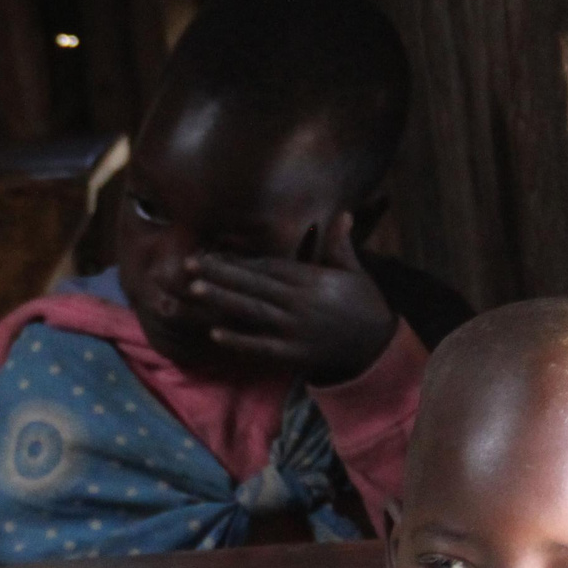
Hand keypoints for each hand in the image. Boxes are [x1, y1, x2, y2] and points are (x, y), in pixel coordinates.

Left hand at [184, 212, 397, 384]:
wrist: (376, 348)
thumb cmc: (363, 305)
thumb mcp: (354, 272)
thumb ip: (340, 245)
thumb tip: (342, 213)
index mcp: (312, 281)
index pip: (270, 266)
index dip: (241, 259)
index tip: (214, 251)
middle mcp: (300, 303)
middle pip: (255, 285)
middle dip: (222, 274)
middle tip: (190, 263)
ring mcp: (295, 330)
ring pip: (253, 311)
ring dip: (223, 300)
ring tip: (195, 289)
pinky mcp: (292, 354)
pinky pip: (261, 346)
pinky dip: (238, 340)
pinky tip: (214, 332)